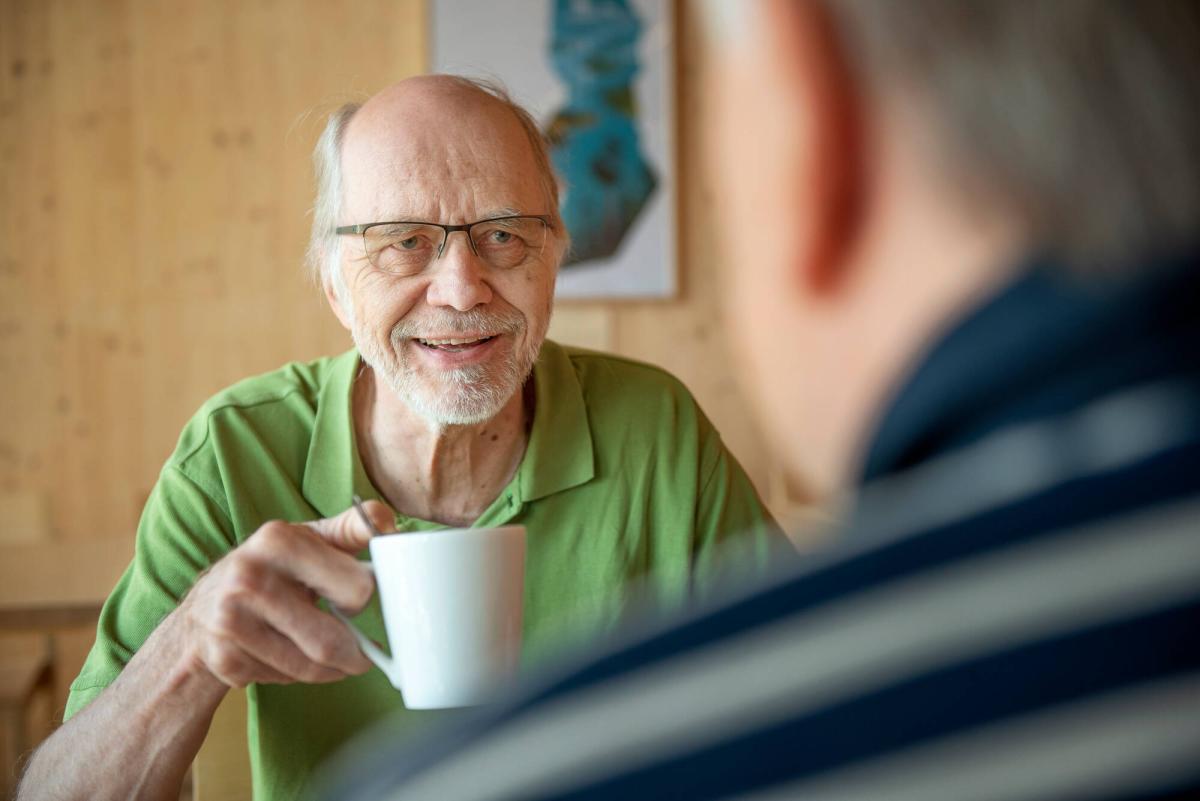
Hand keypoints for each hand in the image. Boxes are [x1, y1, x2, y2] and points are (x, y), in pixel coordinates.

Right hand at [175, 500, 394, 687]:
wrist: (201, 612)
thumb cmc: (270, 569)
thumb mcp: (307, 539)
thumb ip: (351, 529)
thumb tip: (389, 525)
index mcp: (278, 540)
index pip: (356, 588)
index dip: (364, 599)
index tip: (359, 602)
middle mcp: (249, 578)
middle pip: (331, 640)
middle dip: (356, 653)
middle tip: (364, 653)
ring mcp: (231, 621)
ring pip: (310, 666)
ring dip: (332, 669)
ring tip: (336, 659)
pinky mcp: (225, 658)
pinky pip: (285, 679)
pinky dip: (299, 676)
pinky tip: (293, 658)